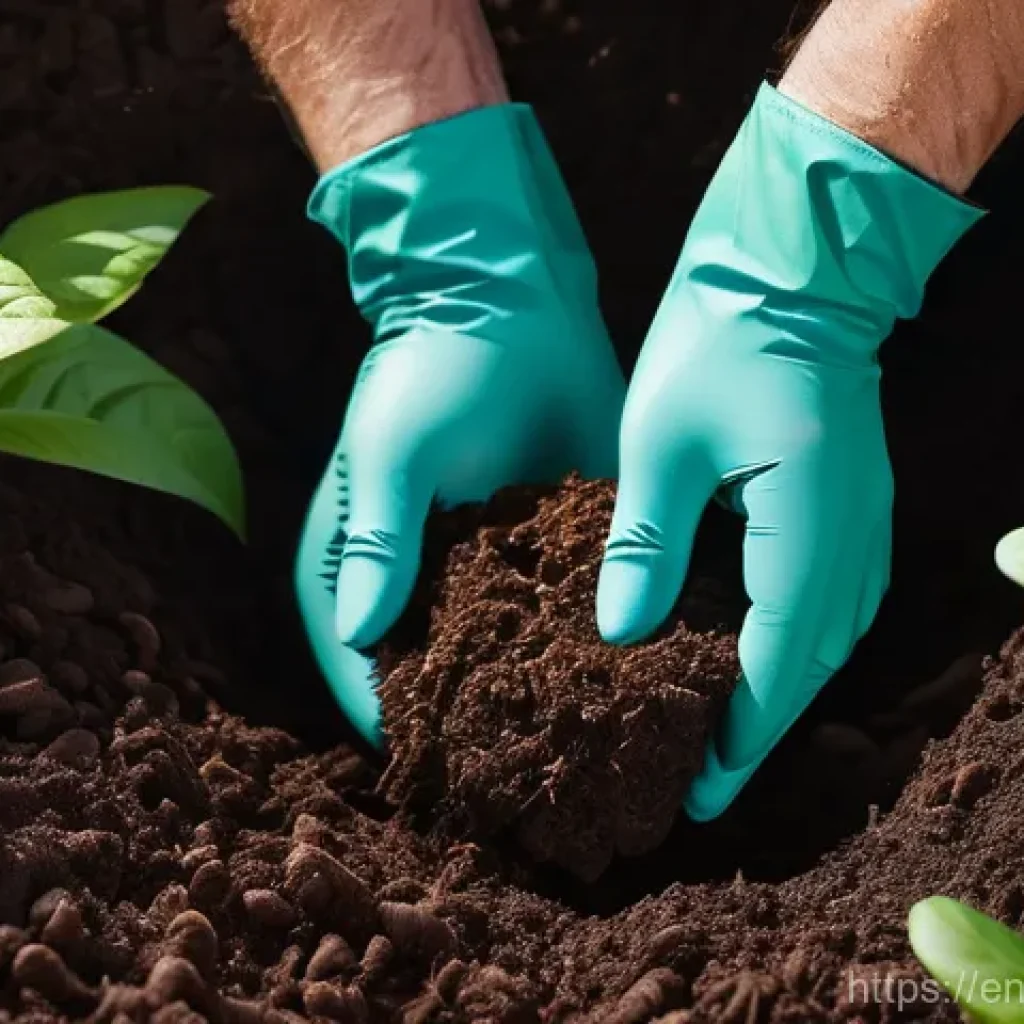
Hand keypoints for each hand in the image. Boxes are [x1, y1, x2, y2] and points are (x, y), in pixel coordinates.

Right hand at [296, 104, 624, 746]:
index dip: (387, 717)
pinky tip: (611, 680)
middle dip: (466, 722)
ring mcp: (483, 565)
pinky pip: (552, 610)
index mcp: (360, 559)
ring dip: (525, 694)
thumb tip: (359, 637)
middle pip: (429, 671)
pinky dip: (573, 646)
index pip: (359, 661)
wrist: (509, 301)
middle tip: (512, 780)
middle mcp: (419, 575)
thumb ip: (377, 540)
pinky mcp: (541, 544)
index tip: (433, 771)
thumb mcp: (393, 449)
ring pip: (496, 652)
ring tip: (569, 746)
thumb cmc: (429, 368)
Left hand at [597, 84, 981, 819]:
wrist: (791, 266)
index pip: (775, 658)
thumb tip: (618, 636)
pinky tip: (758, 655)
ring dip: (781, 690)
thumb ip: (643, 545)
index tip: (700, 791)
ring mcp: (863, 518)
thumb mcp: (661, 441)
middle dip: (761, 728)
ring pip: (828, 637)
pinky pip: (834, 599)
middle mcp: (850, 535)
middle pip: (811, 662)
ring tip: (726, 734)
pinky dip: (797, 644)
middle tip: (707, 784)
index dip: (738, 733)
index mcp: (803, 525)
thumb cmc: (718, 338)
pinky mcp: (853, 501)